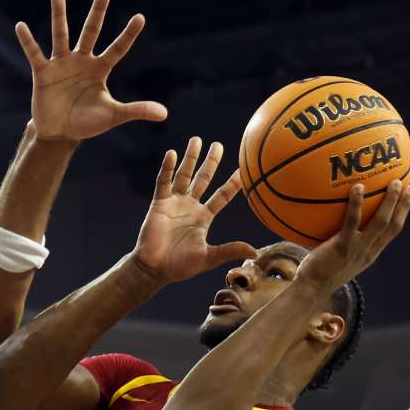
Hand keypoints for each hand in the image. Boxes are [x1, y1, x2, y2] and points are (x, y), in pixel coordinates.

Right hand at [15, 0, 166, 141]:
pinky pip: (34, 53)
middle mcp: (82, 61)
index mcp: (100, 69)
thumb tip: (164, 114)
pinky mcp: (43, 73)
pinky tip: (20, 26)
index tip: (140, 17)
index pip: (118, 49)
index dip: (128, 34)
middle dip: (98, 11)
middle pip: (91, 31)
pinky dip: (27, 41)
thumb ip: (136, 110)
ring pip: (61, 35)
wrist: (60, 133)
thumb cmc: (87, 122)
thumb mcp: (113, 116)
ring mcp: (62, 64)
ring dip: (59, 15)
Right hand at [130, 138, 255, 283]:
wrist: (154, 269)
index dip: (233, 184)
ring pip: (184, 176)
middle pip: (203, 179)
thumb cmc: (180, 267)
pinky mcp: (159, 204)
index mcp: (204, 217)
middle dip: (211, 162)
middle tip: (218, 145)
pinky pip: (164, 183)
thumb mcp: (209, 258)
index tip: (245, 169)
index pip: (222, 196)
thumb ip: (229, 251)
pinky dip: (167, 169)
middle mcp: (190, 206)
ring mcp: (174, 203)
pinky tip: (172, 154)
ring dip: (190, 158)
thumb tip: (255, 253)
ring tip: (196, 140)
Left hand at [295, 180, 409, 291]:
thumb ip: (344, 242)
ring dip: (390, 201)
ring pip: (381, 222)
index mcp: (370, 253)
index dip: (402, 213)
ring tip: (393, 182)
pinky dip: (357, 204)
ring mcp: (358, 249)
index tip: (407, 196)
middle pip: (393, 225)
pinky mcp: (343, 246)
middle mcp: (369, 251)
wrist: (312, 289)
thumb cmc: (319, 272)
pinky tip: (357, 187)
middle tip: (406, 185)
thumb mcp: (339, 258)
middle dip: (403, 205)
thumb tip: (335, 220)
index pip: (392, 232)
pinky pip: (352, 221)